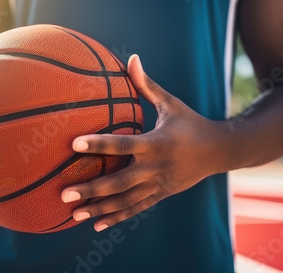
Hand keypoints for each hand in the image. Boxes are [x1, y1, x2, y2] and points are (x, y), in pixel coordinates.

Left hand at [61, 54, 231, 231]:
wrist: (219, 151)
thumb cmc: (190, 123)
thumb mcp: (171, 104)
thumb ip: (147, 85)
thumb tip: (132, 58)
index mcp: (156, 143)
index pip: (123, 144)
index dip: (99, 145)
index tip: (74, 144)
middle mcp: (156, 167)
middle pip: (119, 182)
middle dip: (91, 189)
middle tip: (63, 194)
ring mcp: (158, 185)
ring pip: (125, 201)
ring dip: (99, 209)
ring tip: (73, 215)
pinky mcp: (161, 195)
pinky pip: (136, 208)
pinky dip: (117, 217)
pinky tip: (97, 225)